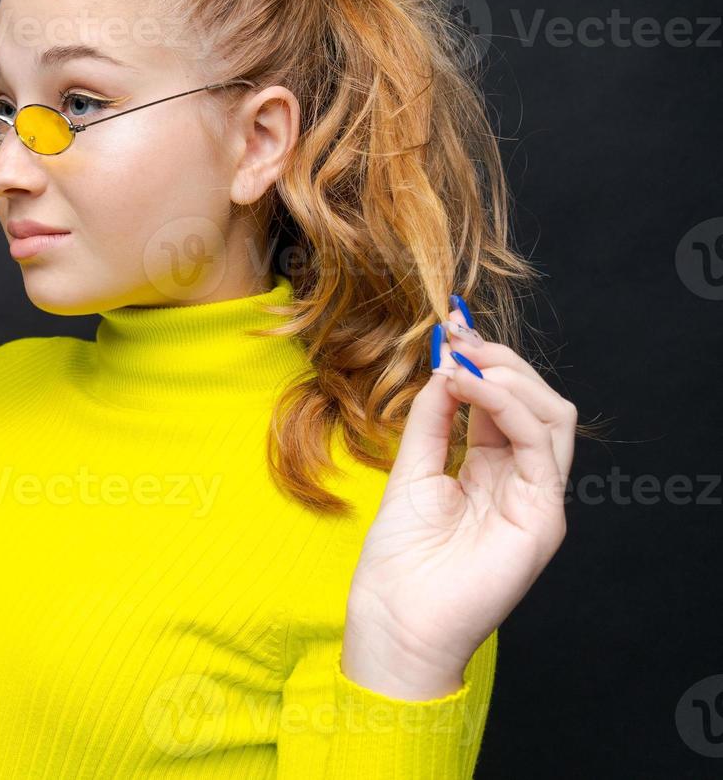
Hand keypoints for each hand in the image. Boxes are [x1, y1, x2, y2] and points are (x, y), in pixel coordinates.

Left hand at [341, 302, 576, 699]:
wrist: (396, 621)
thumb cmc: (399, 563)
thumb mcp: (411, 472)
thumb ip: (432, 422)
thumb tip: (443, 367)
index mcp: (491, 471)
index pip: (504, 403)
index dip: (482, 362)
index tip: (450, 328)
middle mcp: (521, 482)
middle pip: (537, 402)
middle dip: (499, 360)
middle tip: (459, 335)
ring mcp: (536, 499)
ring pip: (552, 415)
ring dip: (507, 376)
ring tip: (462, 361)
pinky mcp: (542, 517)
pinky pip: (539, 445)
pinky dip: (508, 406)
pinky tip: (470, 387)